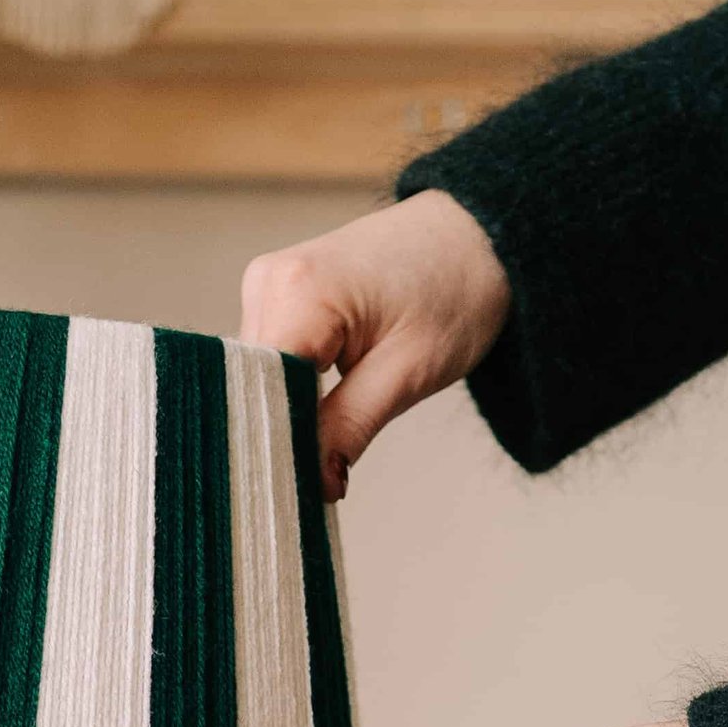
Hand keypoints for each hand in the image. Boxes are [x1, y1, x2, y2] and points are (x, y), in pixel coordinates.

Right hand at [241, 193, 510, 493]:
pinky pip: (269, 359)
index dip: (274, 441)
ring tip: (318, 448)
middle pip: (250, 384)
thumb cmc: (455, 290)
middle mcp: (269, 281)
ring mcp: (270, 284)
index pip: (259, 388)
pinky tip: (314, 416)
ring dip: (282, 415)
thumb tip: (315, 484)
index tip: (293, 490)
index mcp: (299, 291)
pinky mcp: (279, 294)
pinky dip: (288, 393)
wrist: (476, 236)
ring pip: (255, 377)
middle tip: (309, 485)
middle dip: (278, 433)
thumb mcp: (408, 372)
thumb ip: (350, 427)